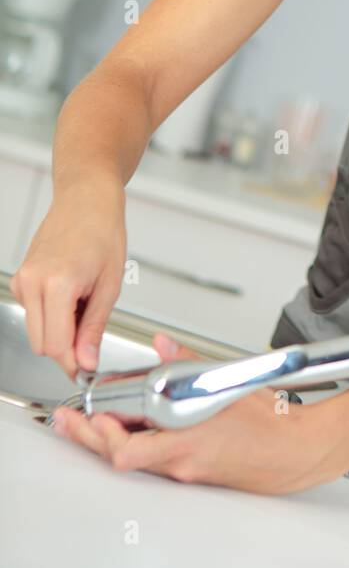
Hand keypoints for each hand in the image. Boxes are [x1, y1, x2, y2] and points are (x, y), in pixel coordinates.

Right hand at [11, 179, 126, 377]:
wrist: (86, 199)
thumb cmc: (102, 231)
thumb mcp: (110, 285)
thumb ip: (94, 327)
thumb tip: (87, 361)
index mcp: (57, 283)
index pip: (56, 346)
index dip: (74, 361)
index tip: (88, 367)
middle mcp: (32, 282)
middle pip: (42, 344)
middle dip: (67, 347)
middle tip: (92, 329)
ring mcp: (22, 280)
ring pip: (36, 331)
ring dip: (59, 329)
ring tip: (83, 301)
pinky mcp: (20, 279)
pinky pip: (34, 313)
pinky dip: (52, 314)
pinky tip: (70, 293)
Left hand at [50, 332, 340, 494]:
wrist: (297, 453)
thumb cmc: (273, 424)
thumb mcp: (227, 380)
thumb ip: (186, 362)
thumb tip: (161, 345)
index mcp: (186, 439)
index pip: (126, 448)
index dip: (99, 434)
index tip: (87, 414)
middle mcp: (181, 462)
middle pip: (120, 458)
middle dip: (91, 439)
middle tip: (72, 422)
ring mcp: (187, 472)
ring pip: (137, 459)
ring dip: (116, 440)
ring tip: (100, 420)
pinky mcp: (196, 474)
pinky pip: (159, 460)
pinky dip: (143, 443)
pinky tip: (142, 427)